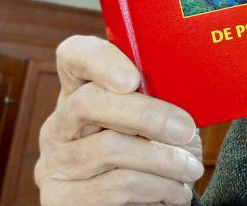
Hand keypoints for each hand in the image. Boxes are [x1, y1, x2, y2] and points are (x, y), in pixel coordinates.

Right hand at [35, 35, 203, 205]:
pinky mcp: (61, 199)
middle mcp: (60, 124)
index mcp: (83, 92)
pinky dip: (158, 189)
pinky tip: (176, 192)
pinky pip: (116, 187)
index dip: (98, 59)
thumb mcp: (157, 122)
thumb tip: (192, 83)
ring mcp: (55, 162)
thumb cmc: (156, 153)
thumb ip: (160, 98)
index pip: (74, 56)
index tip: (133, 78)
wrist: (143, 205)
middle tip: (187, 130)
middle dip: (148, 114)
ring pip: (110, 148)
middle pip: (90, 101)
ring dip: (165, 160)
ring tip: (191, 169)